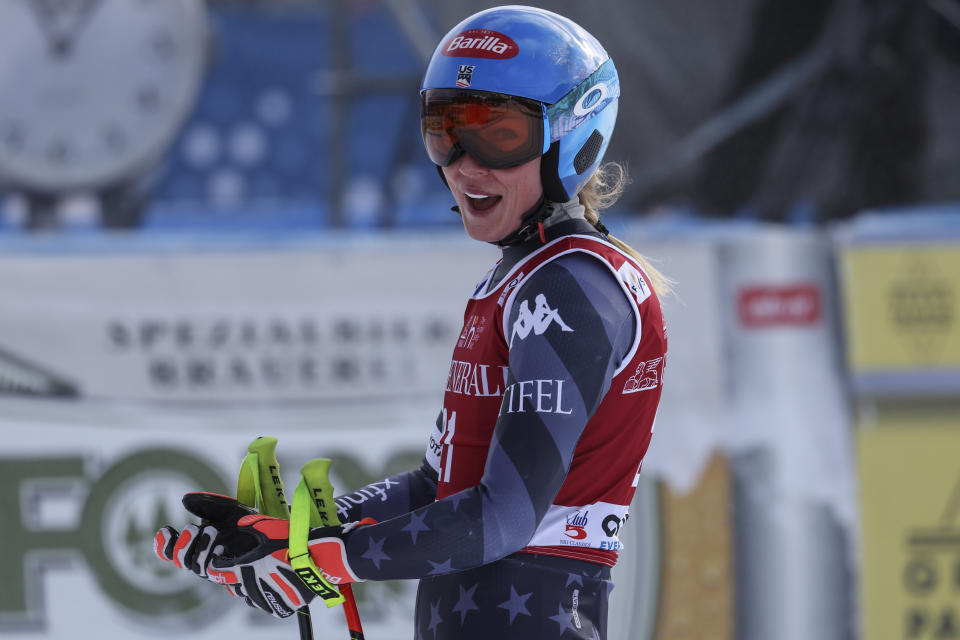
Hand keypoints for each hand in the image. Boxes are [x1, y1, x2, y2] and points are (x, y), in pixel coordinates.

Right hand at [153, 492, 256, 579]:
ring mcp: (217, 567)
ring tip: (212, 530)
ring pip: (197, 568)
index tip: (166, 529)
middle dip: (183, 545)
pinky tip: (223, 548)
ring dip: (200, 549)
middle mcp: (204, 557)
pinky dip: (216, 560)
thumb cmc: (245, 520)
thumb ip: (207, 504)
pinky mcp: (233, 573)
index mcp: (197, 543)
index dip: (164, 544)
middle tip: (192, 528)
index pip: (172, 550)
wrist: (270, 530)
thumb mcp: (226, 509)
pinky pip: (217, 573)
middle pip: (181, 560)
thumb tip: (185, 499)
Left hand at [170, 492, 373, 618]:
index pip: (217, 572)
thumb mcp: (268, 528)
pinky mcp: (282, 607)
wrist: (321, 557)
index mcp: (245, 569)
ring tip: (261, 574)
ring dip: (251, 586)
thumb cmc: (294, 540)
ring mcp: (267, 600)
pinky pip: (267, 604)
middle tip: (245, 564)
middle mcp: (252, 588)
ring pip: (249, 597)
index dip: (216, 564)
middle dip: (236, 575)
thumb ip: (249, 526)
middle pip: (234, 586)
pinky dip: (267, 596)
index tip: (220, 558)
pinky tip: (274, 584)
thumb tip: (240, 526)